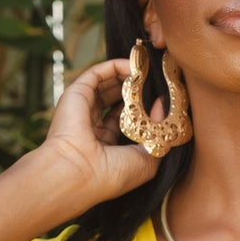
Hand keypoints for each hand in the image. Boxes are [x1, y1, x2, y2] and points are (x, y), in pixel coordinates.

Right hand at [38, 56, 165, 207]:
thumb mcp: (146, 159)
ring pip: (108, 83)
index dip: (144, 106)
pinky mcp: (77, 94)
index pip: (126, 118)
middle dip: (138, 86)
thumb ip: (157, 131)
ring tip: (149, 68)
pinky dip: (116, 65)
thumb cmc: (110, 175)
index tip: (162, 96)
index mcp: (107, 144)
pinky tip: (136, 66)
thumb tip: (161, 105)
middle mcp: (93, 125)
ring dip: (128, 73)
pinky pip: (98, 73)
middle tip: (157, 78)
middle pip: (118, 97)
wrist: (77, 173)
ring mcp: (83, 108)